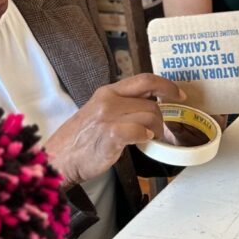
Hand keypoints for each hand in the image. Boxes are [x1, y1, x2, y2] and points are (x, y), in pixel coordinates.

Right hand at [46, 74, 185, 185]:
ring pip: (150, 115)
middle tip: (159, 132)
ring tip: (148, 140)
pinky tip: (141, 142)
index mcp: (107, 92)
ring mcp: (109, 116)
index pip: (144, 80)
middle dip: (162, 119)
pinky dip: (145, 136)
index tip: (179, 95)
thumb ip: (122, 106)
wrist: (59, 159)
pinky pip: (139, 130)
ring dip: (155, 131)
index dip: (166, 85)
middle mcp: (108, 100)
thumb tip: (150, 107)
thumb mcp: (99, 113)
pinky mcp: (110, 134)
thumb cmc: (80, 140)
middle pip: (151, 102)